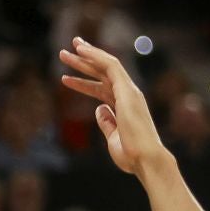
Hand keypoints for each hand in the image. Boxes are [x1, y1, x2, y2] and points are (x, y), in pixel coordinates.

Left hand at [58, 38, 166, 175]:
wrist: (145, 160)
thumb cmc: (131, 154)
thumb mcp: (113, 137)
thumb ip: (107, 122)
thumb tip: (99, 109)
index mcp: (124, 107)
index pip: (101, 89)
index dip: (83, 83)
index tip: (65, 78)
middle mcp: (128, 95)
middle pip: (102, 74)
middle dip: (83, 63)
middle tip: (64, 54)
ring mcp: (129, 91)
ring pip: (105, 65)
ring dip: (85, 56)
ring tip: (65, 52)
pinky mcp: (128, 90)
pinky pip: (111, 65)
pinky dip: (96, 55)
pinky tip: (81, 50)